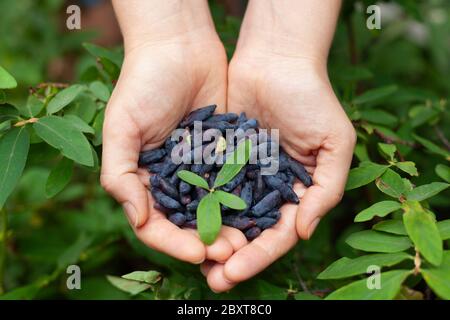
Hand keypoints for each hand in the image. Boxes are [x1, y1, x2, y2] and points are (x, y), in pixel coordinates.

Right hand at [101, 1, 246, 263]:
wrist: (180, 47)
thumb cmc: (143, 83)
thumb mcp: (122, 127)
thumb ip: (119, 174)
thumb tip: (137, 219)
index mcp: (143, 179)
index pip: (154, 226)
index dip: (174, 243)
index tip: (199, 253)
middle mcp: (170, 180)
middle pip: (187, 224)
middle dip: (206, 241)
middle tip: (230, 251)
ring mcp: (197, 169)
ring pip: (214, 209)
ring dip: (228, 227)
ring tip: (248, 240)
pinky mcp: (223, 154)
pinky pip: (233, 184)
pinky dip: (243, 201)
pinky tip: (259, 214)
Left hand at [202, 2, 354, 288]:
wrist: (276, 58)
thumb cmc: (312, 98)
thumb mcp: (334, 143)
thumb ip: (326, 190)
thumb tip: (304, 233)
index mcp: (297, 191)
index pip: (278, 234)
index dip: (259, 255)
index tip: (235, 271)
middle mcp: (268, 187)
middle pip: (248, 231)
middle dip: (231, 256)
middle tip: (212, 280)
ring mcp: (242, 173)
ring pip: (224, 214)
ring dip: (210, 238)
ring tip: (192, 260)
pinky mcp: (220, 155)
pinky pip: (207, 185)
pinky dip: (196, 205)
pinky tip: (181, 223)